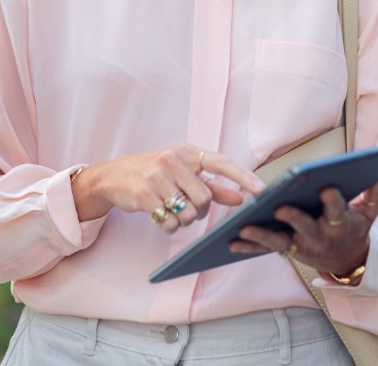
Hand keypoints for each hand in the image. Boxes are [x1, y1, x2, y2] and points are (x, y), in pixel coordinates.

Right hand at [72, 143, 265, 232]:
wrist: (114, 176)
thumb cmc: (156, 173)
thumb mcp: (183, 173)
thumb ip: (213, 186)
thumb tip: (241, 197)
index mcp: (186, 152)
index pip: (221, 162)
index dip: (242, 177)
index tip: (262, 190)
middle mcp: (172, 160)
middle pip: (205, 197)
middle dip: (200, 210)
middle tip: (188, 206)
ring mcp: (157, 178)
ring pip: (189, 212)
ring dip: (184, 219)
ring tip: (172, 209)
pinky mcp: (144, 196)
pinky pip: (170, 222)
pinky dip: (169, 225)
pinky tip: (159, 214)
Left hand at [230, 177, 377, 278]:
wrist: (348, 262)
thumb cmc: (355, 229)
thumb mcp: (368, 214)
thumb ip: (373, 193)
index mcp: (340, 224)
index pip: (337, 211)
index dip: (333, 201)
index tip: (327, 187)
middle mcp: (320, 237)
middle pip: (306, 228)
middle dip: (294, 218)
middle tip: (280, 207)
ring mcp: (302, 246)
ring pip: (280, 242)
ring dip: (261, 236)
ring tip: (243, 228)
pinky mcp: (288, 251)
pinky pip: (266, 250)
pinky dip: (249, 247)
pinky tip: (230, 242)